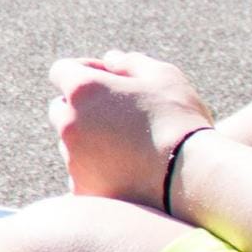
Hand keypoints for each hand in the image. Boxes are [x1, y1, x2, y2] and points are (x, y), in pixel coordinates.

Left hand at [47, 51, 215, 210]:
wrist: (190, 177)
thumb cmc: (178, 119)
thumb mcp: (162, 76)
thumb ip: (130, 63)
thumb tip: (110, 61)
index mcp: (83, 89)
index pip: (61, 71)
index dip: (85, 70)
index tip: (109, 79)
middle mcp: (69, 124)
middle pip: (61, 109)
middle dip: (81, 107)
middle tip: (119, 114)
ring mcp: (73, 160)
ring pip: (70, 144)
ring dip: (88, 140)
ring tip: (128, 146)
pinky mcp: (83, 190)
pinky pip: (80, 175)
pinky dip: (96, 171)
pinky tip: (126, 170)